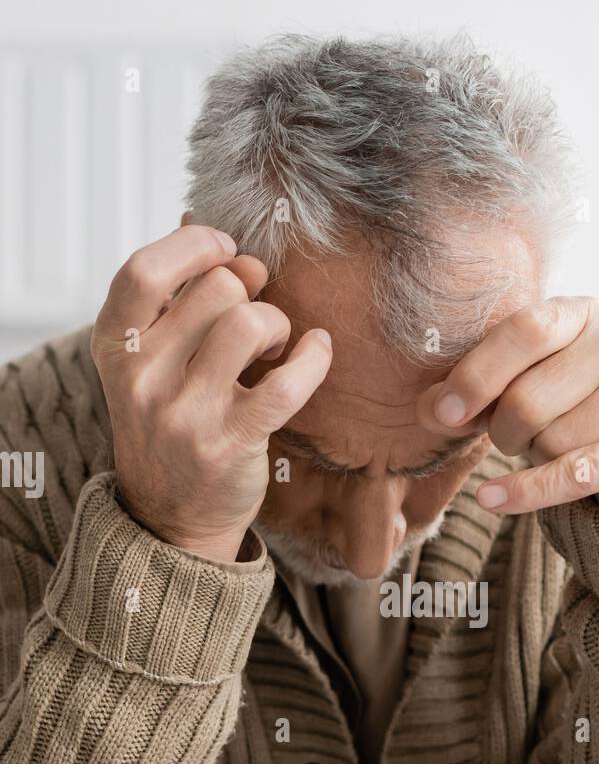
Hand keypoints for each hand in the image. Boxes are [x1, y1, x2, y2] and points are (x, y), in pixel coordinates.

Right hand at [90, 224, 332, 562]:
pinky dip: (313, 358)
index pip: (143, 271)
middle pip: (214, 291)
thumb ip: (187, 303)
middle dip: (248, 292)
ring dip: (276, 324)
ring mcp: (185, 414)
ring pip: (247, 325)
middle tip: (255, 320)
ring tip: (274, 345)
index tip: (227, 250)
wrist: (173, 517)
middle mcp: (142, 379)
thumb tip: (245, 257)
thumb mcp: (156, 360)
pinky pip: (286, 382)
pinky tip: (317, 351)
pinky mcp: (231, 443)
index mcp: (115, 347)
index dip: (193, 246)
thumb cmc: (174, 420)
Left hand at [418, 296, 598, 512]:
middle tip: (511, 440)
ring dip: (536, 459)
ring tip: (553, 451)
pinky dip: (528, 492)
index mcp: (584, 313)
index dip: (477, 373)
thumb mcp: (527, 390)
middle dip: (505, 432)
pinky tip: (493, 500)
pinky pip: (575, 473)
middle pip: (530, 398)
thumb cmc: (578, 412)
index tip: (443, 412)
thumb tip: (429, 409)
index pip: (524, 331)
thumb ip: (478, 394)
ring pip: (554, 441)